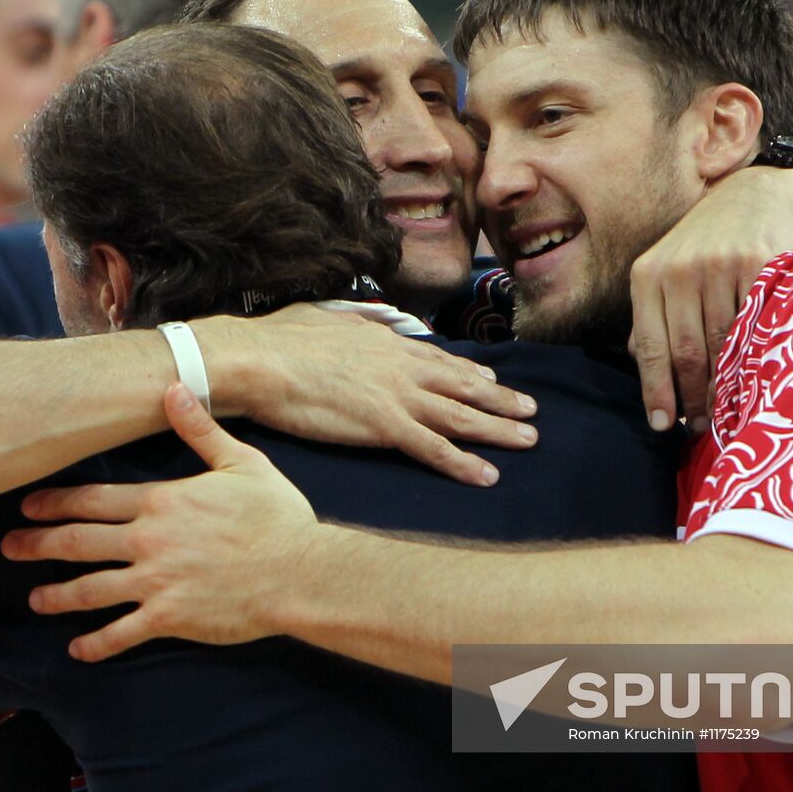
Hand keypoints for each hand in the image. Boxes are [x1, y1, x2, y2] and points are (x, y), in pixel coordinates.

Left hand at [1, 383, 317, 658]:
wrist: (298, 570)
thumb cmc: (275, 515)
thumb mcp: (241, 462)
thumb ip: (200, 430)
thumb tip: (173, 390)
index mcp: (162, 501)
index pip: (93, 499)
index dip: (55, 502)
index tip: (28, 505)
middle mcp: (148, 541)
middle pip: (77, 542)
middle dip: (37, 544)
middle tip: (9, 547)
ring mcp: (155, 582)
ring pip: (89, 590)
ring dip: (57, 595)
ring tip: (35, 598)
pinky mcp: (169, 618)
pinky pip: (120, 634)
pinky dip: (95, 644)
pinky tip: (77, 650)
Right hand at [193, 304, 537, 486]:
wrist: (260, 360)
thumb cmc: (280, 339)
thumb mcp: (327, 316)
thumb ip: (355, 321)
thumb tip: (365, 320)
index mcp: (386, 342)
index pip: (438, 360)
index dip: (469, 373)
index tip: (492, 382)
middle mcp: (402, 367)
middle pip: (463, 386)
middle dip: (501, 400)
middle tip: (532, 410)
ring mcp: (397, 396)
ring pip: (461, 415)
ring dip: (499, 429)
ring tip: (529, 439)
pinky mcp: (385, 426)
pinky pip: (434, 449)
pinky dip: (464, 463)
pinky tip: (488, 475)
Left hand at [629, 165, 792, 431]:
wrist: (757, 196)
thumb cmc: (707, 245)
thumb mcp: (668, 271)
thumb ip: (653, 315)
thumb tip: (639, 365)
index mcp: (648, 276)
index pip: (647, 346)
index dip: (656, 390)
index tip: (663, 424)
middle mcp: (679, 270)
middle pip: (685, 351)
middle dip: (691, 397)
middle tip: (699, 426)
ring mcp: (718, 266)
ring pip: (720, 343)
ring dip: (722, 386)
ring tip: (723, 412)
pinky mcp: (758, 264)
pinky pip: (754, 325)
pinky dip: (752, 357)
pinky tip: (751, 378)